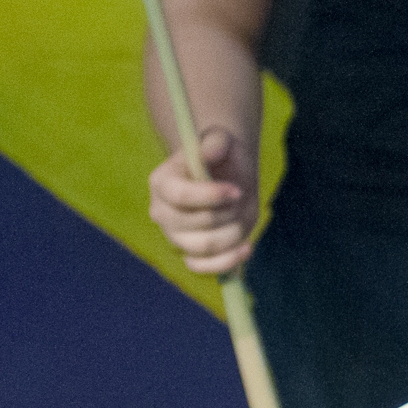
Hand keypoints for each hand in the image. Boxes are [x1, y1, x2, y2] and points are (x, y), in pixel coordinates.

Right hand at [146, 126, 258, 273]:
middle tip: (240, 196)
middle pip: (196, 223)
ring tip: (241, 215)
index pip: (180, 196)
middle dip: (228, 211)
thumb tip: (210, 151)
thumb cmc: (222, 156)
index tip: (237, 190)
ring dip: (233, 232)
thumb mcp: (221, 139)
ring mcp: (173, 236)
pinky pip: (202, 268)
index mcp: (162, 182)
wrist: (227, 175)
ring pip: (204, 246)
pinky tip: (246, 246)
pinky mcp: (189, 254)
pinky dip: (227, 261)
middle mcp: (161, 212)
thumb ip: (216, 141)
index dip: (211, 196)